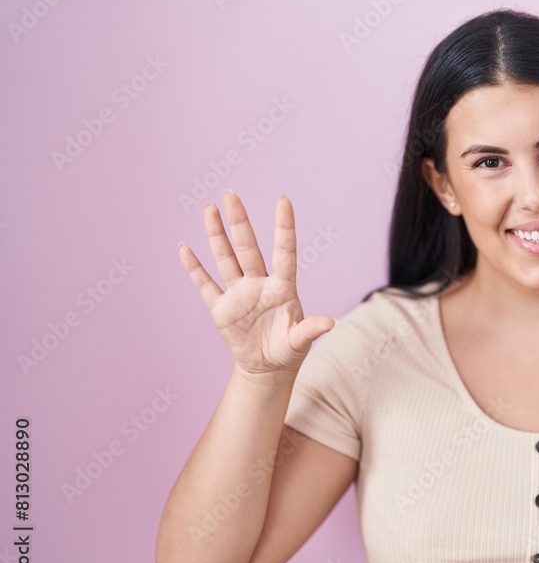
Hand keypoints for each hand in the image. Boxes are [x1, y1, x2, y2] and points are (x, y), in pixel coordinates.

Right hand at [178, 190, 335, 377]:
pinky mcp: (221, 309)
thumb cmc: (288, 350)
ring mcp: (239, 294)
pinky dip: (194, 268)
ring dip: (216, 235)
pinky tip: (184, 248)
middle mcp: (259, 284)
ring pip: (225, 259)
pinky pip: (205, 284)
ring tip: (210, 208)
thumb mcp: (300, 341)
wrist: (267, 368)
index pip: (284, 252)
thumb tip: (330, 323)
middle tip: (230, 195)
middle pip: (247, 248)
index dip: (284, 228)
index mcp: (282, 288)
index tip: (283, 200)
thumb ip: (310, 330)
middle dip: (239, 223)